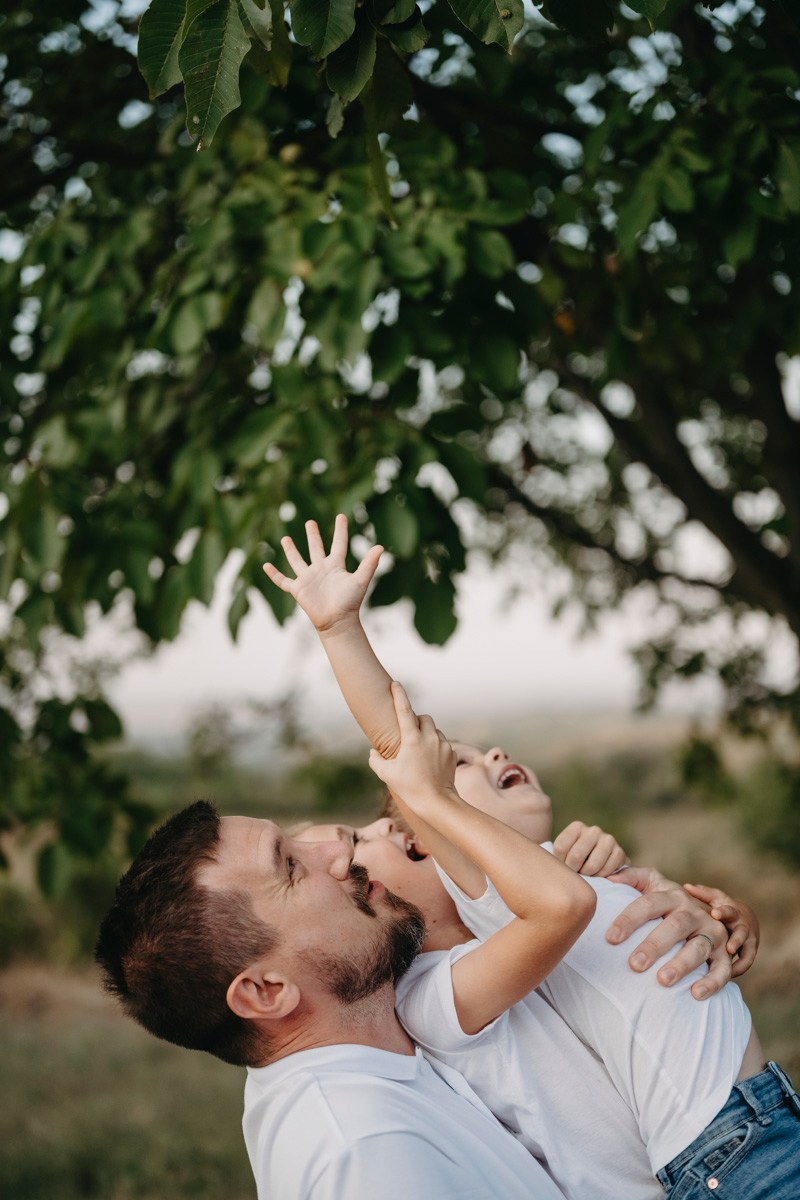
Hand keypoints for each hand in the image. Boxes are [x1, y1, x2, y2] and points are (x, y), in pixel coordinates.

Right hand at [263, 513, 382, 632]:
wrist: (337, 621)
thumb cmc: (350, 602)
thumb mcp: (360, 580)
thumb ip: (369, 564)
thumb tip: (380, 546)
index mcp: (336, 566)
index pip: (339, 544)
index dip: (340, 531)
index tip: (341, 516)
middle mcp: (321, 570)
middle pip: (316, 548)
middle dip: (313, 535)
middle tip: (310, 522)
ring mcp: (308, 579)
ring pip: (297, 561)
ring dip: (291, 550)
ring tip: (285, 538)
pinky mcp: (298, 589)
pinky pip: (283, 580)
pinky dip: (273, 574)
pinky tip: (265, 565)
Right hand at [368, 683, 456, 808]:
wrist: (437, 803)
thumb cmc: (410, 788)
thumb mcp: (386, 774)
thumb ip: (376, 759)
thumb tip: (373, 752)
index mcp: (412, 739)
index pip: (404, 710)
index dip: (399, 695)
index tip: (395, 684)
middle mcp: (429, 738)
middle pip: (423, 718)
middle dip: (416, 721)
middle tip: (408, 736)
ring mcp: (442, 745)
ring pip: (433, 730)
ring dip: (426, 735)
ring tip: (418, 754)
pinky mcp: (451, 753)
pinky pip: (441, 743)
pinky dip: (434, 747)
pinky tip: (429, 763)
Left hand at [552, 821, 626, 876]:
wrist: (601, 863)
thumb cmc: (575, 860)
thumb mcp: (562, 854)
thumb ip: (552, 854)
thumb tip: (544, 857)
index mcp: (577, 826)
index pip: (560, 848)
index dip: (560, 863)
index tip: (562, 866)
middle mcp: (593, 830)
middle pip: (575, 856)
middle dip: (573, 871)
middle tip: (575, 874)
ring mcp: (608, 839)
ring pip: (592, 865)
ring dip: (587, 875)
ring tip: (586, 874)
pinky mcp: (620, 852)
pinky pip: (606, 870)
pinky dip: (601, 877)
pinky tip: (599, 874)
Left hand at [605, 865, 732, 999]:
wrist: (710, 908)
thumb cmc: (668, 901)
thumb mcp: (652, 882)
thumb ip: (632, 877)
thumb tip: (610, 880)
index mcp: (672, 895)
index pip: (648, 904)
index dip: (629, 920)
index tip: (610, 939)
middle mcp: (694, 912)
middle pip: (675, 926)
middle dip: (654, 946)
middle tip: (634, 964)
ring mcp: (711, 931)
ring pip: (698, 948)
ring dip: (681, 965)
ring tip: (663, 980)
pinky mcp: (724, 952)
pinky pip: (722, 969)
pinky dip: (712, 982)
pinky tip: (695, 994)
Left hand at [684, 883, 759, 977]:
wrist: (745, 918)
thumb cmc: (723, 907)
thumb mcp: (715, 898)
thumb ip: (703, 893)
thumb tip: (686, 886)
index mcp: (732, 911)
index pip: (729, 910)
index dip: (723, 912)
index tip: (714, 914)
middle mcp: (742, 926)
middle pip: (742, 932)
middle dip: (736, 940)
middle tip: (729, 947)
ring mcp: (748, 941)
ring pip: (747, 951)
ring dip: (738, 960)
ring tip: (728, 970)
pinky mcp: (749, 952)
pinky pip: (745, 963)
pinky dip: (737, 970)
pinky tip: (724, 978)